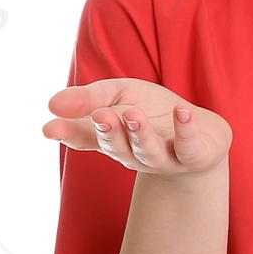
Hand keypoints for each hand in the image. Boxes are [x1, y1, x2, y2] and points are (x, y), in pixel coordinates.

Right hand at [43, 77, 231, 176]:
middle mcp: (133, 153)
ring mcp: (164, 158)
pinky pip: (188, 146)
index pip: (84, 137)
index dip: (67, 133)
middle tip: (100, 115)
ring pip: (148, 151)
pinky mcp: (193, 156)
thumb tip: (52, 104)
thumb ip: (90, 97)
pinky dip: (185, 128)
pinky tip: (182, 111)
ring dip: (140, 132)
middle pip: (116, 146)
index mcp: (111, 138)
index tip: (49, 128)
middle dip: (108, 131)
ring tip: (134, 113)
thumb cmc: (153, 113)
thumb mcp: (120, 95)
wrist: (203, 135)